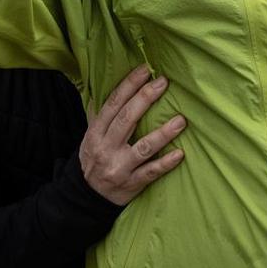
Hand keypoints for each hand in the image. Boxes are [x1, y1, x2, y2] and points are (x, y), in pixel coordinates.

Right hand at [80, 65, 186, 205]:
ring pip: (143, 147)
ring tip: (181, 120)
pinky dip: (165, 163)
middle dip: (145, 98)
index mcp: (96, 133)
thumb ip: (99, 113)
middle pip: (127, 119)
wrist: (85, 197)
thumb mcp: (90, 136)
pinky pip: (151, 172)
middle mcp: (106, 148)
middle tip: (163, 82)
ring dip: (163, 133)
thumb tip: (103, 84)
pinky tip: (180, 154)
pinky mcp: (131, 184)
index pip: (113, 104)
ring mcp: (119, 167)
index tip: (145, 70)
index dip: (129, 85)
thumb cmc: (94, 159)